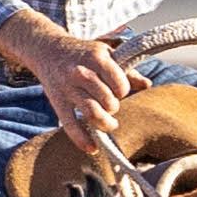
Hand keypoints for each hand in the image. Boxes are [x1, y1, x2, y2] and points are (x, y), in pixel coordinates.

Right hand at [0, 11, 142, 154]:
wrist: (48, 49)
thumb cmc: (83, 53)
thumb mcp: (106, 54)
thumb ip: (126, 70)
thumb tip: (147, 84)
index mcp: (96, 58)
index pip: (120, 85)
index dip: (123, 91)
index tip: (118, 91)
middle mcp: (81, 73)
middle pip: (108, 102)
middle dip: (113, 107)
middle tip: (110, 105)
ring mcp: (68, 88)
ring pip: (92, 114)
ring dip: (105, 123)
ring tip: (109, 123)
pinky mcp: (57, 102)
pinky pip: (70, 125)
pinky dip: (82, 140)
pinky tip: (92, 148)